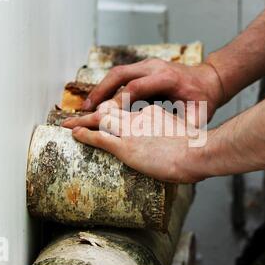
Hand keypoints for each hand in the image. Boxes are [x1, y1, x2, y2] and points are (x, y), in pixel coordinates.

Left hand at [63, 104, 207, 183]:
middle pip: (109, 112)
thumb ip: (171, 134)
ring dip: (81, 123)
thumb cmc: (196, 148)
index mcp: (151, 113)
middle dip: (91, 114)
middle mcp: (138, 118)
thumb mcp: (182, 133)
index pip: (128, 112)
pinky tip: (73, 134)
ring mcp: (130, 131)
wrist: (197, 152)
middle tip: (76, 116)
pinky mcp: (125, 146)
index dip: (114, 115)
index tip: (106, 117)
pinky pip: (99, 137)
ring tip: (67, 124)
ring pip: (99, 122)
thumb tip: (170, 142)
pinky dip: (84, 135)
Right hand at [82, 59, 224, 124]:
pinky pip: (122, 75)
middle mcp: (155, 67)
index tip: (102, 117)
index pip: (135, 88)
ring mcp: (149, 64)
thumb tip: (173, 145)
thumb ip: (185, 127)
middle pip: (120, 74)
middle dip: (101, 91)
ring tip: (87, 107)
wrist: (209, 79)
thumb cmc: (203, 100)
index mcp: (167, 78)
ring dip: (101, 88)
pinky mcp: (144, 67)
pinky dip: (109, 87)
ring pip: (117, 73)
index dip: (117, 102)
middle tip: (85, 109)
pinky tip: (100, 102)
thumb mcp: (198, 116)